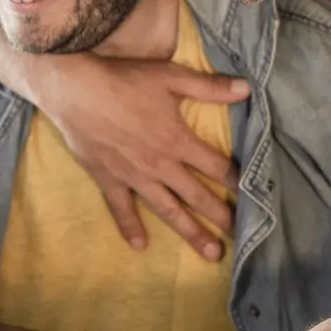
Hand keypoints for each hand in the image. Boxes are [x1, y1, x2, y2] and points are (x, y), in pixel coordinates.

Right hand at [34, 54, 248, 261]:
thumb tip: (247, 89)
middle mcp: (160, 165)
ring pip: (168, 210)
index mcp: (178, 141)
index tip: (256, 198)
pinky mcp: (109, 180)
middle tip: (242, 238)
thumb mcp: (172, 76)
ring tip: (210, 254)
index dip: (238, 181)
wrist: (75, 90)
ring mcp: (134, 177)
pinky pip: (122, 208)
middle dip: (221, 217)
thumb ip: (209, 87)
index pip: (216, 166)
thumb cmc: (124, 80)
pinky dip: (130, 227)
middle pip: (197, 196)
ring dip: (190, 232)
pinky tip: (140, 246)